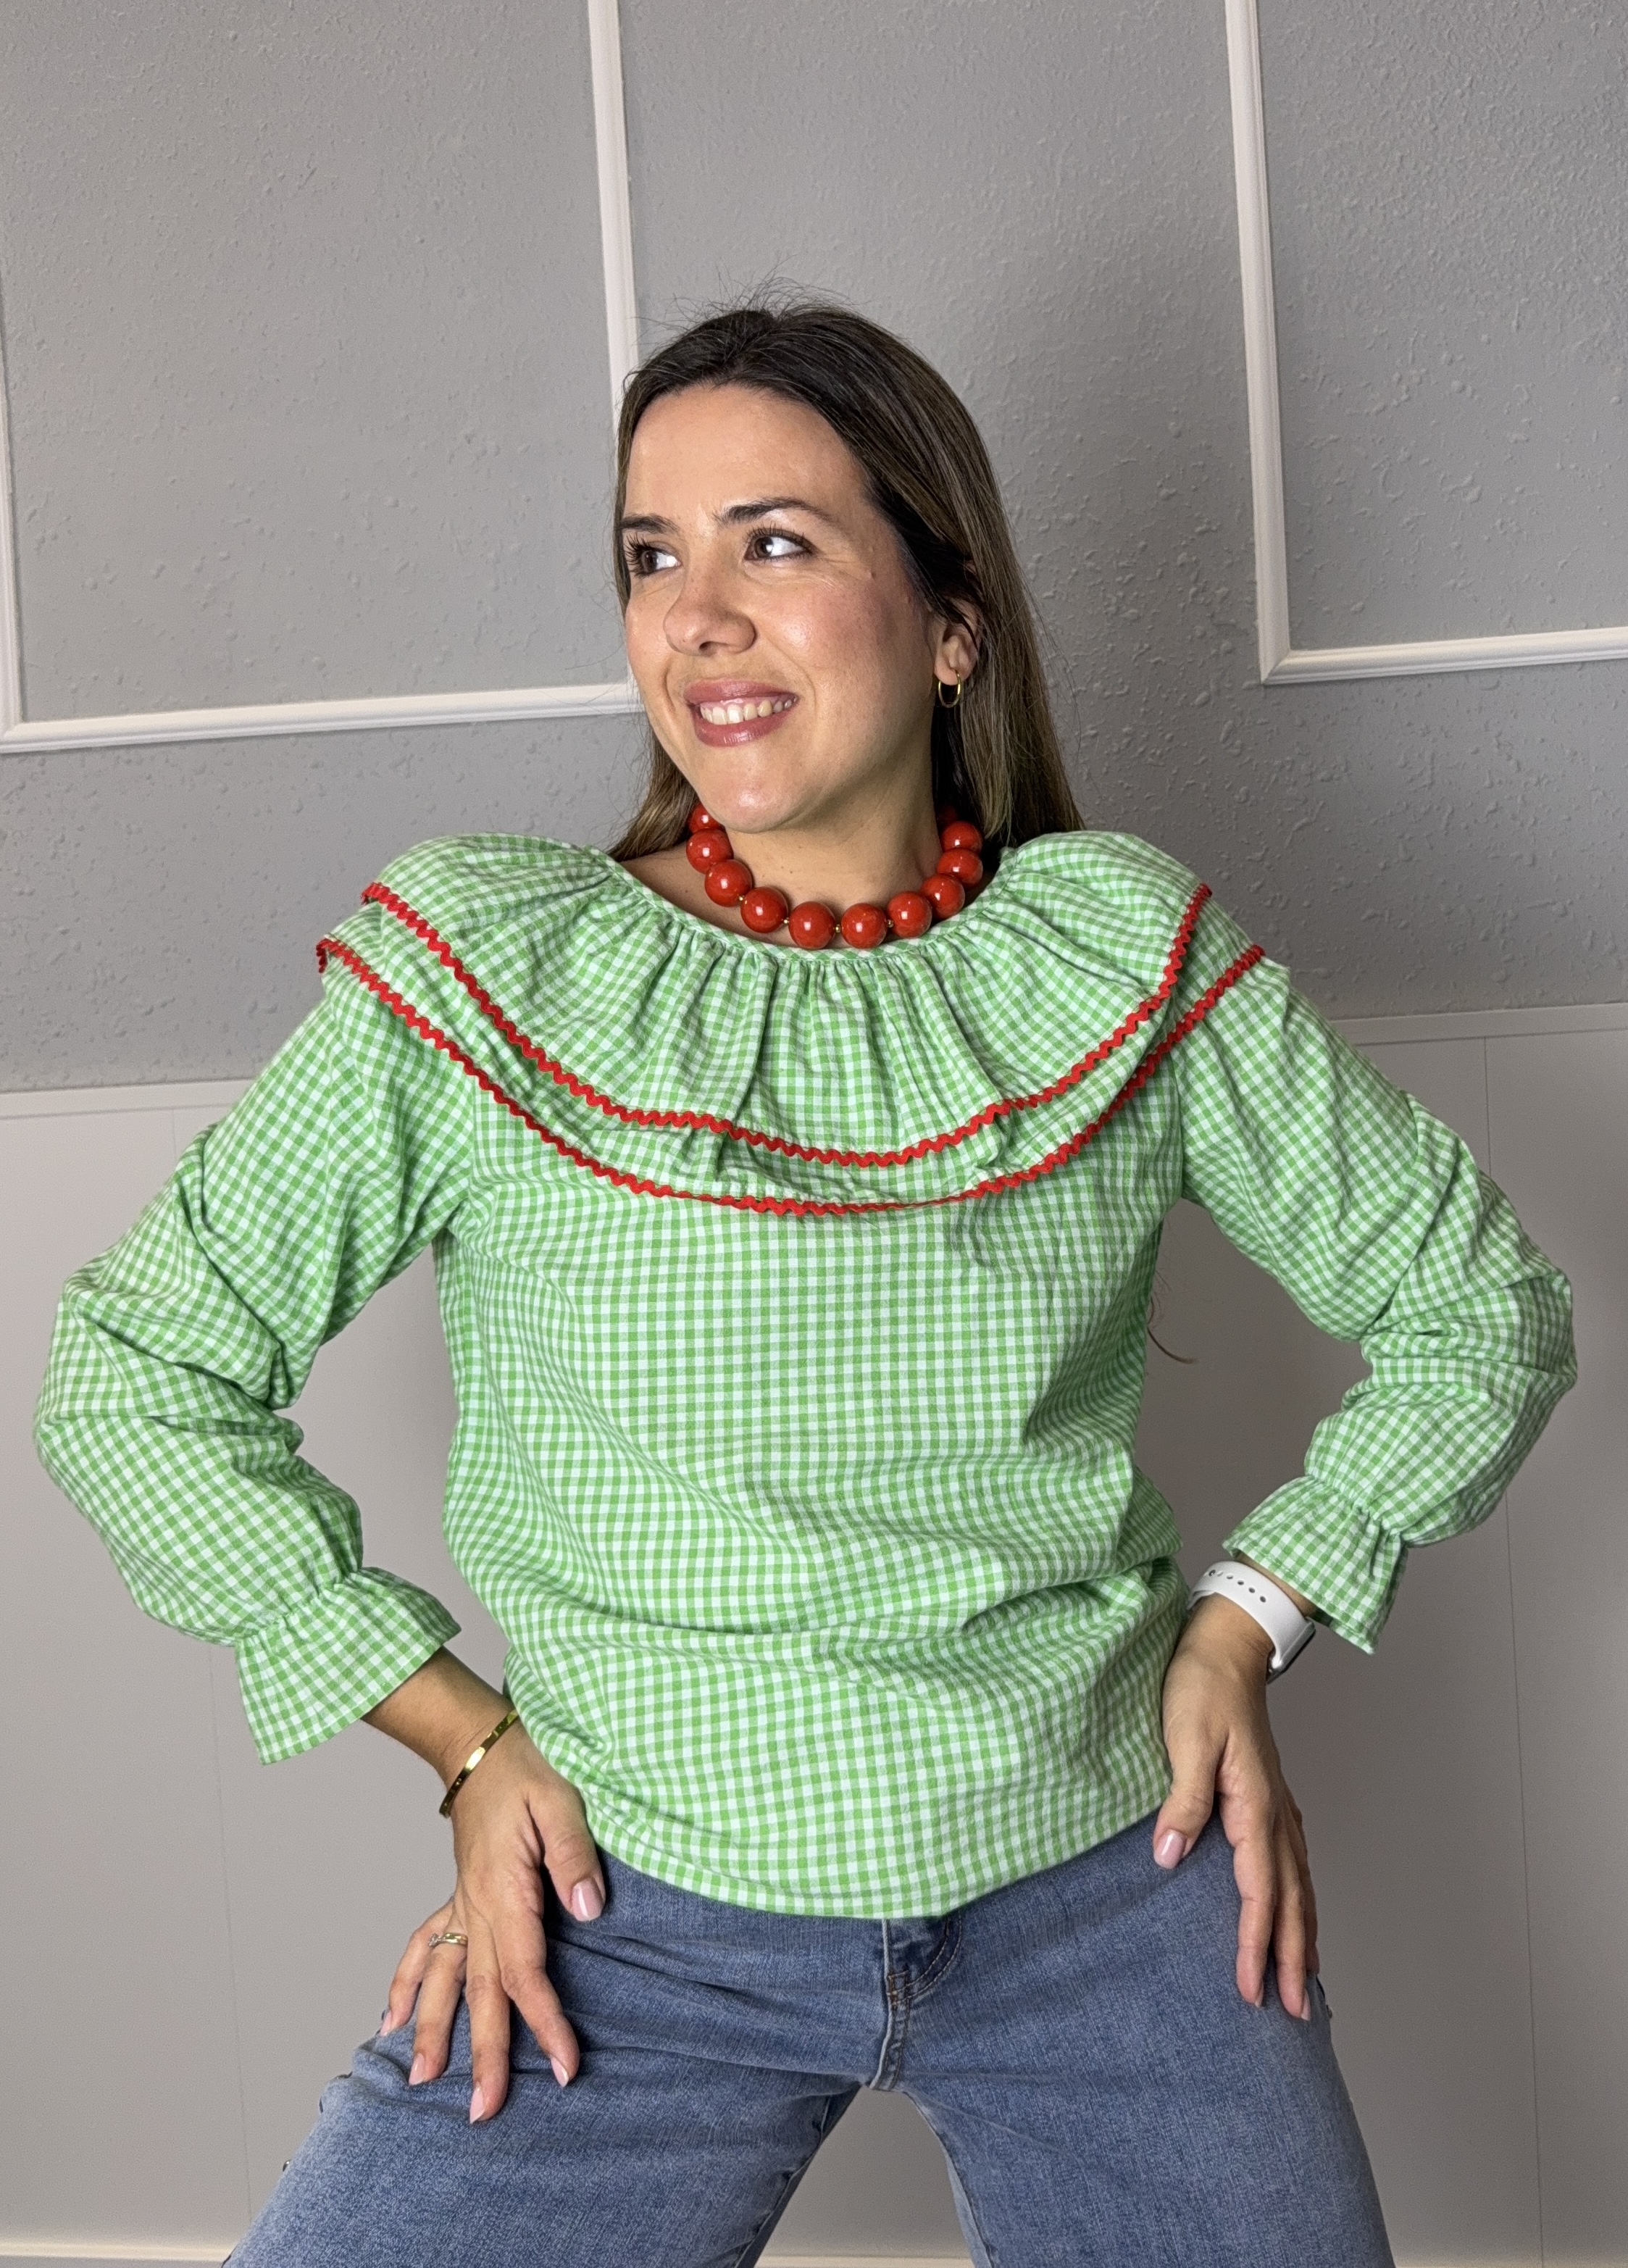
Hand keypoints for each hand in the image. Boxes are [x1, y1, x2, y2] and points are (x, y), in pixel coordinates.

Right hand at [379, 1724, 604, 2120]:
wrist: (482, 1743)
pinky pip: (425, 1943)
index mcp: (503, 1891)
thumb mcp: (563, 1802)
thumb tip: (588, 1912)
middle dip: (482, 2055)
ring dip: (433, 2031)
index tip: (564, 2066)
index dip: (544, 2023)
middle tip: (484, 2112)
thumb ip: (573, 1858)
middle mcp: (475, 1906)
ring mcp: (461, 1901)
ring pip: (443, 1978)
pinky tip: (392, 2019)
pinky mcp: (458, 1892)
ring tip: (422, 2083)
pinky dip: (407, 1982)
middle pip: (478, 1992)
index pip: (524, 1973)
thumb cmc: (530, 1768)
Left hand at [1151, 1591, 1317, 2018]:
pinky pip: (1293, 1861)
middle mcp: (1275, 1812)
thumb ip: (1181, 1799)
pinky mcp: (1270, 1796)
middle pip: (1291, 1901)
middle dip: (1293, 1960)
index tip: (1250, 1992)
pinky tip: (1299, 1909)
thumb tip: (1168, 1856)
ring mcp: (1278, 1805)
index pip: (1258, 1892)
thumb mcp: (1184, 1738)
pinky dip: (1300, 1897)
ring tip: (1307, 1981)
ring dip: (1304, 1935)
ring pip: (1300, 1884)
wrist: (1226, 1645)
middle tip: (1293, 2015)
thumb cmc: (1201, 1686)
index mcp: (1254, 1805)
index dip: (1255, 1946)